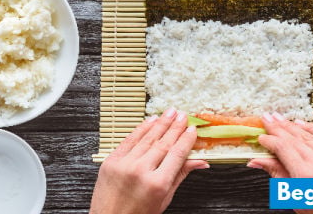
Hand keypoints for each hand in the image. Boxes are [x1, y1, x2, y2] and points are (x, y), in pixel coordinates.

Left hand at [90, 108, 208, 213]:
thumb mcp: (164, 199)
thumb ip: (180, 175)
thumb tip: (201, 162)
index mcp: (157, 184)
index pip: (177, 154)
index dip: (186, 140)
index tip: (193, 130)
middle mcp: (140, 171)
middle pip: (163, 143)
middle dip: (175, 127)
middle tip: (183, 115)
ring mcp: (124, 164)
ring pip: (147, 138)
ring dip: (160, 123)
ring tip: (170, 112)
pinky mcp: (111, 161)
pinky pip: (129, 140)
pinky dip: (141, 129)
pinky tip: (151, 121)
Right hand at [247, 113, 312, 213]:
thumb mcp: (292, 195)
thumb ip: (276, 172)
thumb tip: (256, 161)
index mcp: (306, 174)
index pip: (283, 148)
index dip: (270, 140)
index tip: (261, 137)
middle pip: (294, 139)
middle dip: (278, 127)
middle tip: (266, 118)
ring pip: (309, 135)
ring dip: (292, 125)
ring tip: (279, 118)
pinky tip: (301, 123)